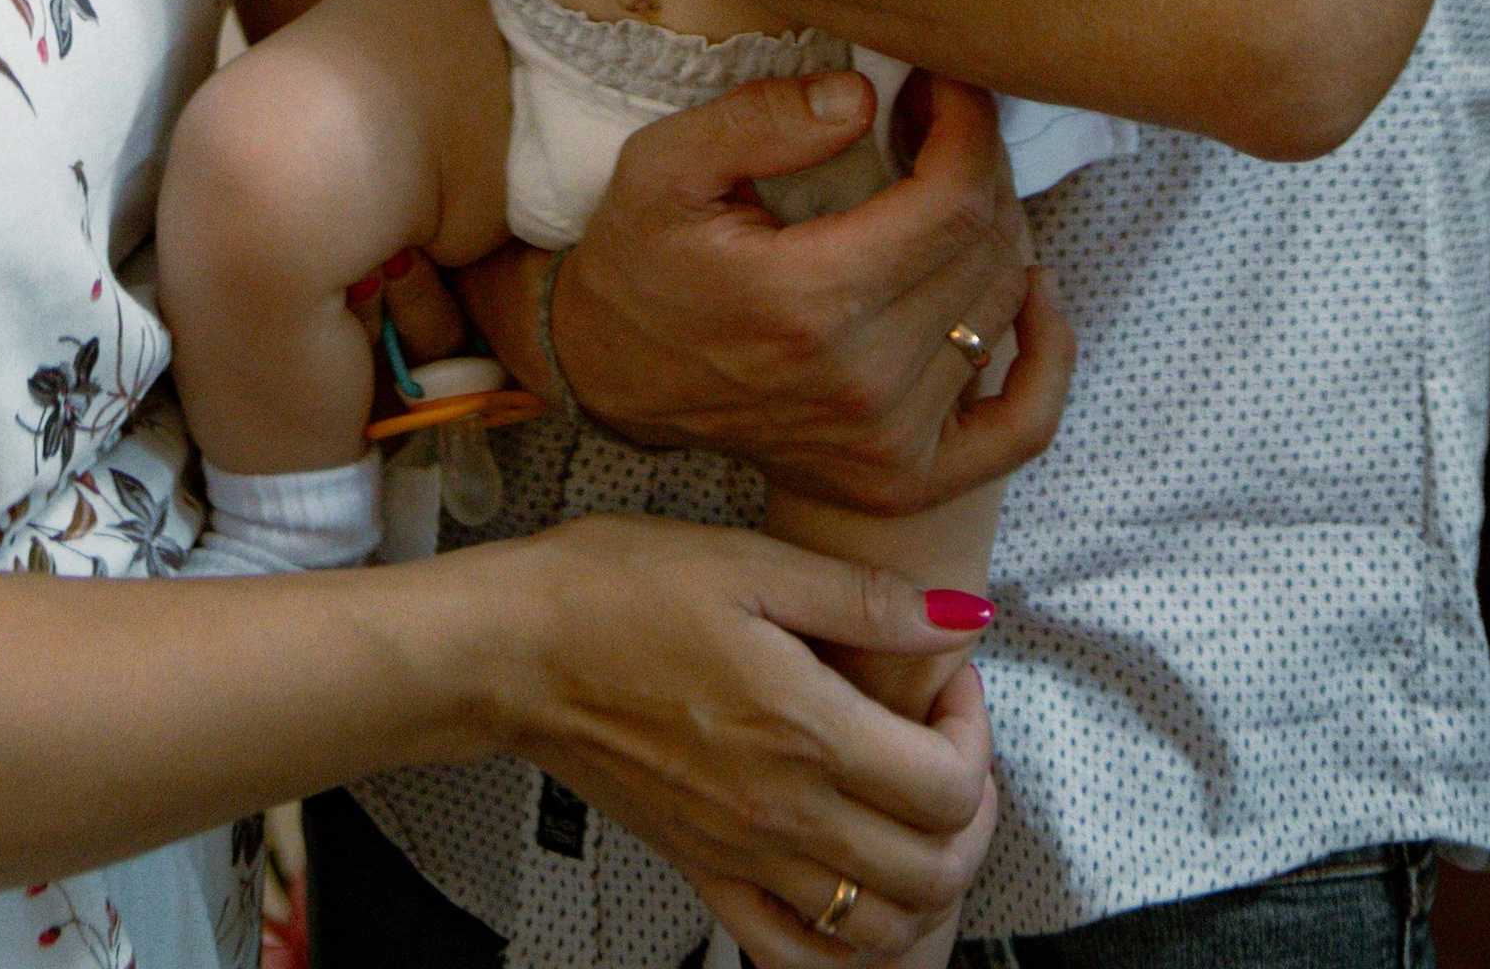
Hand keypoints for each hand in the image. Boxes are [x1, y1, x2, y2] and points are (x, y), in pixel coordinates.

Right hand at [462, 73, 1070, 513]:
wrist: (614, 375)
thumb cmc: (641, 259)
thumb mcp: (665, 164)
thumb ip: (761, 121)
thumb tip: (865, 96)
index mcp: (809, 301)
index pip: (953, 200)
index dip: (967, 125)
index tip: (942, 83)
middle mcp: (864, 383)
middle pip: (987, 247)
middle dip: (979, 164)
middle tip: (938, 122)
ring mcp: (891, 443)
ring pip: (1003, 310)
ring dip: (999, 230)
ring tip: (953, 185)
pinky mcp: (905, 479)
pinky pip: (1024, 424)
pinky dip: (1048, 354)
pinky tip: (1032, 292)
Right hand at [491, 514, 997, 961]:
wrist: (514, 649)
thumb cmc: (613, 591)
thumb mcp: (745, 559)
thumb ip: (861, 598)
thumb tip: (958, 618)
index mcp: (803, 728)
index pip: (948, 785)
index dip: (975, 733)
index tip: (949, 684)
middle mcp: (783, 810)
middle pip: (934, 867)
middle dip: (971, 811)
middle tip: (948, 747)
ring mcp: (743, 853)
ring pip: (881, 927)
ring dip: (925, 878)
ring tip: (910, 810)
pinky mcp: (703, 872)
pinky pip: (795, 953)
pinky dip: (846, 941)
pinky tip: (849, 884)